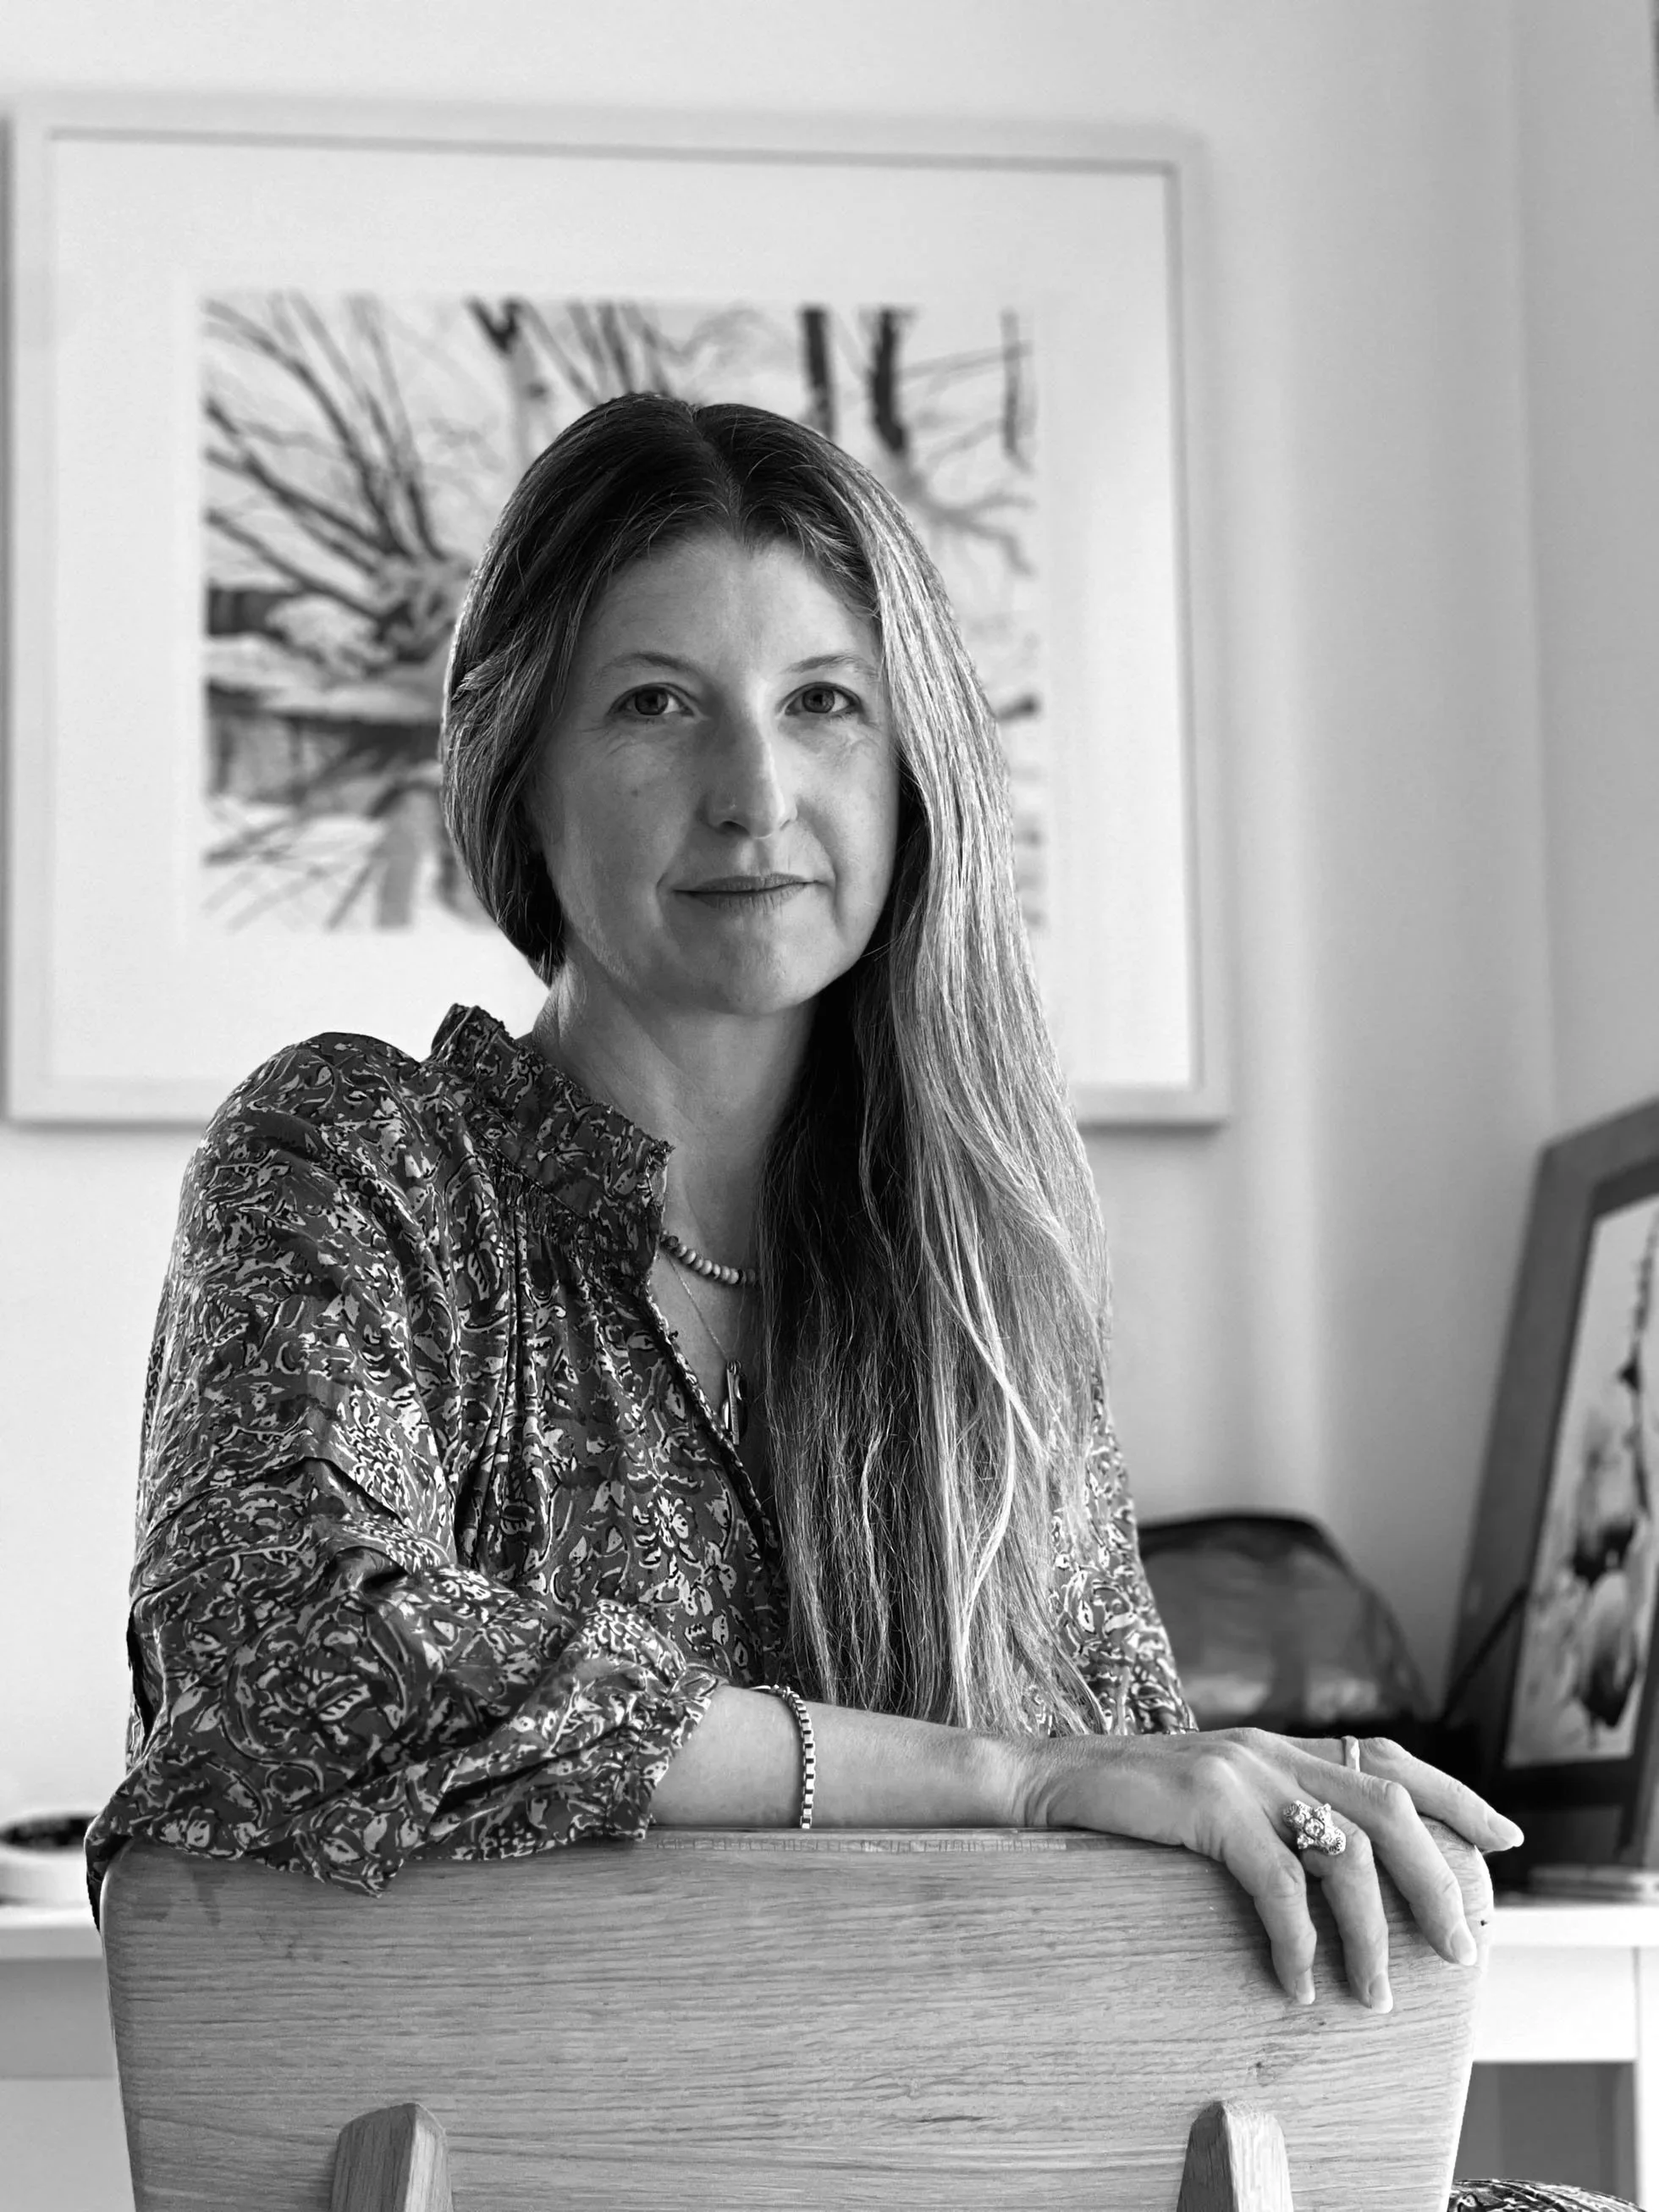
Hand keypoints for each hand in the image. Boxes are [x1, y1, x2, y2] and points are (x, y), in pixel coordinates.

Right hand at [1021, 1726, 1522, 2010]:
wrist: (1036, 1783)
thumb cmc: (1120, 1808)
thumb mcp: (1208, 1800)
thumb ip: (1265, 1814)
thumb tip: (1331, 1872)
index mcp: (1275, 1746)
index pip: (1387, 1758)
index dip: (1454, 1794)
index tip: (1505, 1837)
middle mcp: (1269, 1748)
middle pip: (1389, 1806)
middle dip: (1438, 1878)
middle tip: (1461, 1947)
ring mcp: (1239, 1770)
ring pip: (1345, 1851)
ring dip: (1371, 1934)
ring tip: (1374, 1996)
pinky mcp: (1206, 1804)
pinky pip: (1278, 1883)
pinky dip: (1299, 1940)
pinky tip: (1296, 1982)